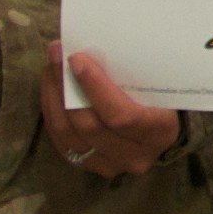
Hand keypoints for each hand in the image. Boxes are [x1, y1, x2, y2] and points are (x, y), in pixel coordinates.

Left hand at [45, 45, 181, 177]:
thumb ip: (132, 73)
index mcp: (159, 133)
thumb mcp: (157, 86)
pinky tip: (51, 87)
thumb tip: (91, 48)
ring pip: (67, 132)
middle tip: (57, 53)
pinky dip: (51, 109)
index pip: (122, 115)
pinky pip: (59, 138)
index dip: (95, 88)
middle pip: (89, 125)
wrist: (159, 131)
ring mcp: (108, 165)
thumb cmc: (162, 98)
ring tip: (51, 66)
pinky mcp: (85, 165)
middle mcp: (134, 156)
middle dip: (66, 86)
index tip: (77, 59)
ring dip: (53, 95)